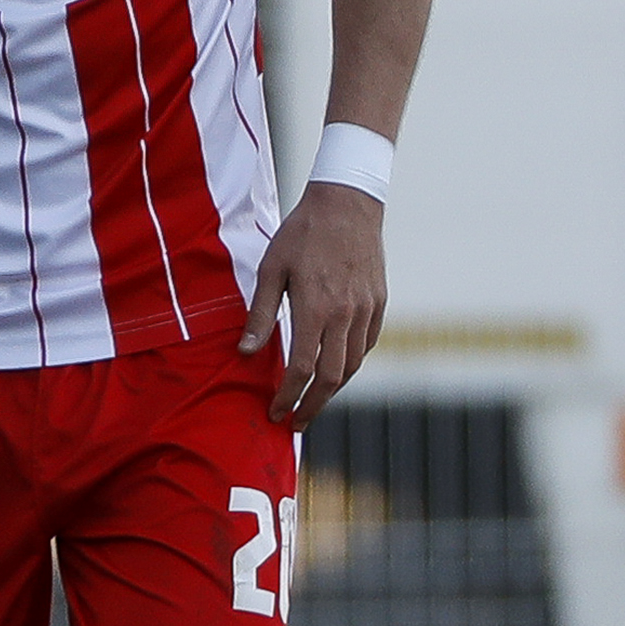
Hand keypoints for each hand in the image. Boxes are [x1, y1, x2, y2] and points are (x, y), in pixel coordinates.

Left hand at [240, 182, 385, 426]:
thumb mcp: (271, 268)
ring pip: (353, 365)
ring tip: (312, 400)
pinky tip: (335, 368)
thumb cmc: (302, 233)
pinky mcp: (379, 302)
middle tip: (295, 422)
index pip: (302, 369)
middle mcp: (345, 314)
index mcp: (316, 308)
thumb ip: (261, 314)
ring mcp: (367, 309)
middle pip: (331, 378)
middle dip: (312, 406)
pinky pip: (367, 344)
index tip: (276, 412)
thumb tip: (246, 352)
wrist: (348, 202)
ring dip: (332, 389)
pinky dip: (351, 363)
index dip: (288, 396)